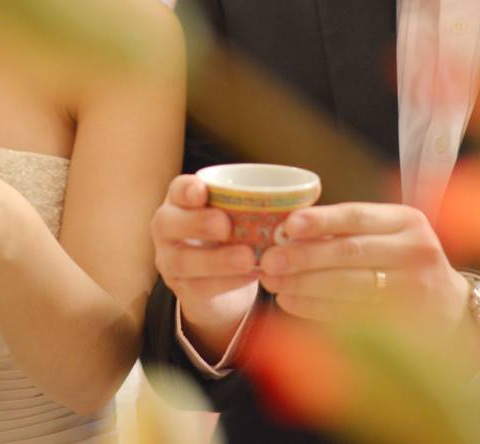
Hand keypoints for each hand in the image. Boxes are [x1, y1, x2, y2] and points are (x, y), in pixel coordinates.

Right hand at [150, 175, 259, 358]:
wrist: (218, 281)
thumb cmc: (233, 234)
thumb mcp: (239, 215)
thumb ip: (257, 203)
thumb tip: (311, 190)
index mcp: (181, 202)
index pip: (176, 189)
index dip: (187, 189)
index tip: (203, 191)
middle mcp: (168, 229)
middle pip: (168, 223)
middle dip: (196, 222)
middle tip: (225, 225)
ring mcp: (170, 261)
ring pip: (182, 260)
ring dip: (215, 259)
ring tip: (247, 258)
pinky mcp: (182, 290)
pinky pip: (200, 288)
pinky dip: (227, 282)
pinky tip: (250, 276)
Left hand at [257, 202, 468, 328]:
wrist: (451, 310)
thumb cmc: (405, 264)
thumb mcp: (389, 236)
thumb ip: (348, 230)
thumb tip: (288, 231)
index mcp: (406, 221)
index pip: (357, 215)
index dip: (321, 220)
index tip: (288, 224)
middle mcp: (415, 250)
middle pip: (350, 252)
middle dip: (304, 256)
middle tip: (269, 260)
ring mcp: (412, 289)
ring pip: (348, 285)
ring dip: (304, 284)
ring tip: (274, 283)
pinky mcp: (403, 322)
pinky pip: (351, 313)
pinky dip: (316, 307)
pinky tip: (291, 302)